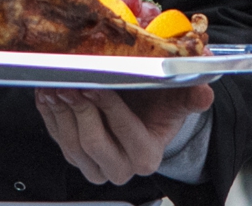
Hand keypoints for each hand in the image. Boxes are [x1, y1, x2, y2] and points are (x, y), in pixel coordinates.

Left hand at [35, 85, 213, 185]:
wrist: (143, 117)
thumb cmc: (157, 107)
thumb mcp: (178, 100)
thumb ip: (191, 96)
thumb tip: (204, 93)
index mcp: (146, 156)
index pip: (126, 131)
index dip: (108, 108)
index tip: (95, 85)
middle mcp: (120, 167)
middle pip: (93, 142)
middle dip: (79, 110)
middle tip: (70, 83)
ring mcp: (94, 166)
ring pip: (70, 144)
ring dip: (59, 112)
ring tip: (55, 85)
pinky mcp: (75, 158)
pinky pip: (56, 138)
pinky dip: (49, 114)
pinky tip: (47, 94)